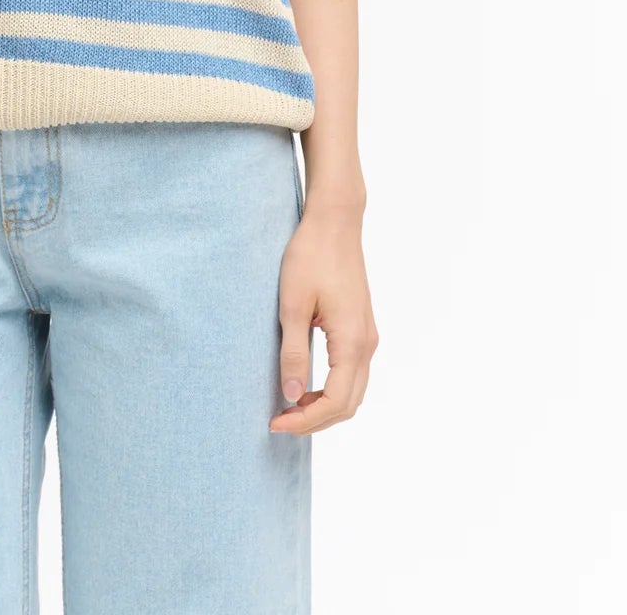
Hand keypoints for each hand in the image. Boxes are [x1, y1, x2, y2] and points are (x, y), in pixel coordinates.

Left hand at [269, 204, 378, 433]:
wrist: (335, 221)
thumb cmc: (310, 256)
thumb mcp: (292, 304)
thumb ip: (293, 352)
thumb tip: (291, 396)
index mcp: (351, 341)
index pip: (335, 402)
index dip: (306, 420)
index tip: (276, 421)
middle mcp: (366, 343)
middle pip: (348, 404)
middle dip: (315, 420)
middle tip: (280, 420)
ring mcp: (367, 335)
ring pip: (353, 390)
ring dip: (324, 405)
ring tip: (290, 405)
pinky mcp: (361, 326)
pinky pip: (352, 372)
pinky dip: (332, 388)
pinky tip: (305, 383)